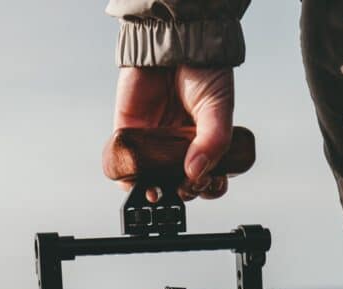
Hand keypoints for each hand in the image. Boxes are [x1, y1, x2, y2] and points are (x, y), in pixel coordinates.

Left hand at [112, 65, 234, 199]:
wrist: (173, 41)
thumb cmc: (202, 70)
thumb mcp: (218, 106)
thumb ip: (213, 140)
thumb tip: (195, 171)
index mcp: (206, 144)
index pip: (209, 177)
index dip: (208, 187)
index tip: (206, 184)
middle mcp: (181, 148)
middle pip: (179, 184)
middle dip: (182, 192)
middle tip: (182, 187)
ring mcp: (156, 144)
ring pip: (151, 181)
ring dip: (153, 192)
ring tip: (156, 192)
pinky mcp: (131, 134)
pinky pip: (124, 163)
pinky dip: (126, 176)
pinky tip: (135, 179)